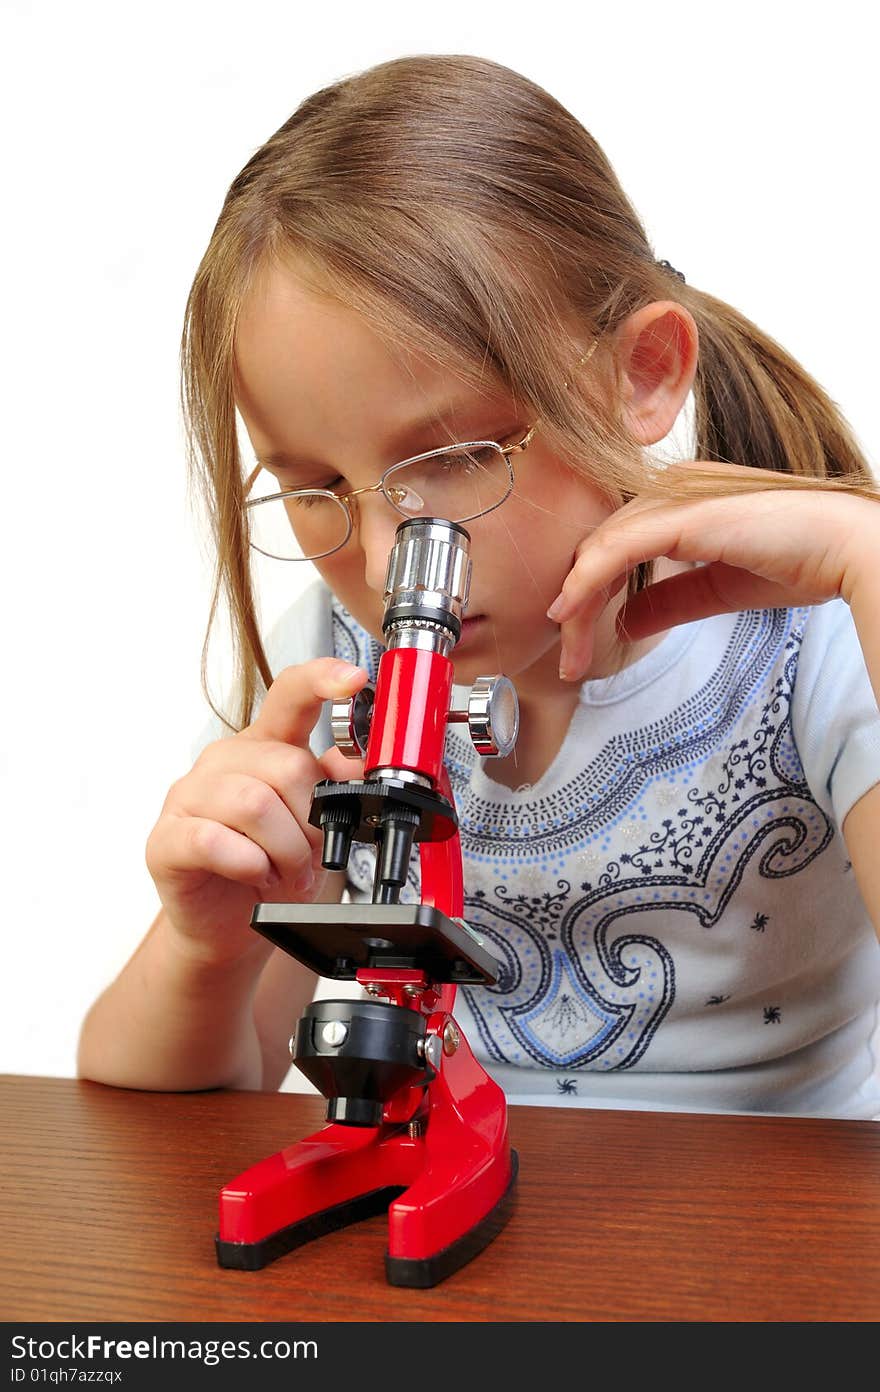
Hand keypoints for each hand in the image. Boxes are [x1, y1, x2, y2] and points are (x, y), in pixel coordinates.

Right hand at [145, 657, 366, 964]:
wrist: (229, 928)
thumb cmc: (269, 871)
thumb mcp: (316, 826)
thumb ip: (333, 786)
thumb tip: (357, 763)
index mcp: (264, 747)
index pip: (290, 695)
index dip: (322, 680)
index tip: (354, 680)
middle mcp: (224, 762)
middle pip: (285, 766)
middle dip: (311, 822)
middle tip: (311, 856)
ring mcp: (189, 797)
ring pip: (254, 804)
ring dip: (285, 850)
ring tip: (286, 873)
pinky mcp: (166, 839)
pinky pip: (214, 840)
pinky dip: (248, 864)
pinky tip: (255, 874)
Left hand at [547, 461, 878, 680]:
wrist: (846, 549)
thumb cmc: (798, 562)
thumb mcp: (718, 590)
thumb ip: (672, 601)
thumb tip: (626, 622)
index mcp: (678, 505)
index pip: (615, 549)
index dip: (590, 596)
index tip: (579, 643)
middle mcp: (668, 493)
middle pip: (599, 551)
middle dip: (577, 609)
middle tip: (570, 660)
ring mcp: (672, 500)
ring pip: (599, 552)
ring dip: (577, 606)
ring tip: (570, 652)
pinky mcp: (680, 516)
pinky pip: (616, 549)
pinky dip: (586, 582)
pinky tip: (569, 611)